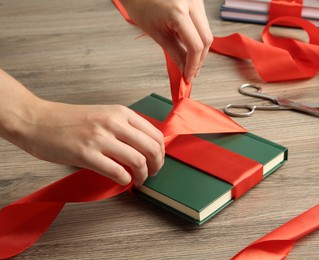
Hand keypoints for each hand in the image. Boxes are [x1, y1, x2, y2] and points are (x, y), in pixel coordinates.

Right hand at [17, 101, 164, 185]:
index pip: (155, 134)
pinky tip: (123, 181)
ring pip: (138, 161)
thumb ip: (124, 127)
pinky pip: (117, 172)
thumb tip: (144, 147)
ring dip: (143, 175)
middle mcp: (114, 122)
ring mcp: (100, 138)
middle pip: (152, 148)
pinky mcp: (86, 154)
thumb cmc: (69, 120)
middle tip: (152, 174)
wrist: (36, 120)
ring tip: (138, 180)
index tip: (157, 161)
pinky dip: (125, 180)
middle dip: (157, 166)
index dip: (161, 152)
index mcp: (121, 112)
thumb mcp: (103, 115)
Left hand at [120, 0, 212, 82]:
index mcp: (178, 12)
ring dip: (200, 48)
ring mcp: (197, 0)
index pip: (195, 45)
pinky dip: (198, 37)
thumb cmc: (141, 6)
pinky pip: (203, 23)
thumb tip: (184, 69)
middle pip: (206, 39)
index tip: (189, 76)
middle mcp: (191, 3)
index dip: (194, 64)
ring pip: (207, 31)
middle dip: (200, 59)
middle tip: (191, 72)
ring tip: (189, 60)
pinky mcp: (198, 0)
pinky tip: (189, 45)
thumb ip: (174, 53)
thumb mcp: (156, 33)